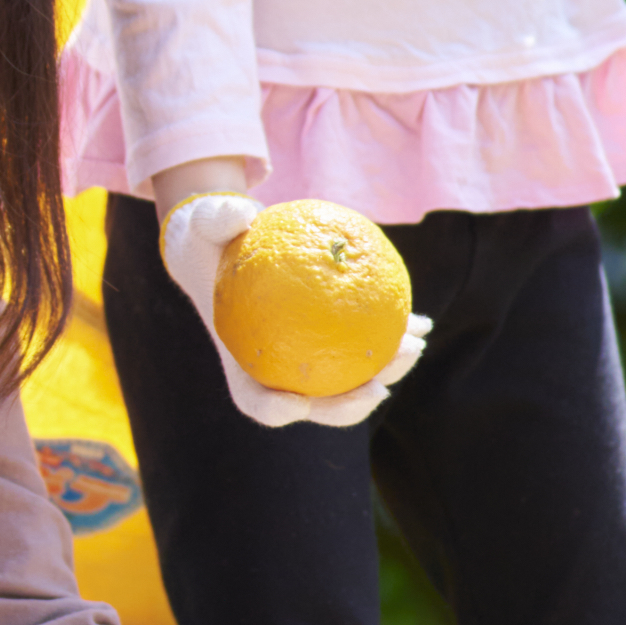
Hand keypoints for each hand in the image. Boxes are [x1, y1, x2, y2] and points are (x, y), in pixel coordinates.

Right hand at [157, 187, 428, 432]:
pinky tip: (421, 321)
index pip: (255, 400)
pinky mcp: (332, 337)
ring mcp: (307, 357)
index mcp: (241, 360)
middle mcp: (276, 370)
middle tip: (380, 388)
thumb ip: (218, 217)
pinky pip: (366, 342)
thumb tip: (241, 214)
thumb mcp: (204, 222)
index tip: (299, 403)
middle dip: (351, 405)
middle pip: (315, 404)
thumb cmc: (210, 238)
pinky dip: (393, 336)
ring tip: (415, 345)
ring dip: (387, 371)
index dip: (275, 410)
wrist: (226, 243)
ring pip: (350, 380)